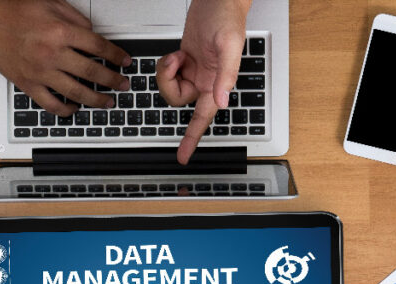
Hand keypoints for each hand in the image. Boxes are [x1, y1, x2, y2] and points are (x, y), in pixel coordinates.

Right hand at [0, 0, 129, 116]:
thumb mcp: (50, 3)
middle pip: (91, 72)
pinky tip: (75, 109)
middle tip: (123, 84)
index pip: (98, 46)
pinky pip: (51, 104)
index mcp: (60, 31)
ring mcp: (40, 72)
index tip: (125, 61)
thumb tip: (94, 35)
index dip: (116, 55)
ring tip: (108, 102)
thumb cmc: (15, 11)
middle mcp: (52, 53)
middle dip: (112, 80)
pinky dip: (65, 110)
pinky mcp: (28, 84)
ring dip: (96, 99)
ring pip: (76, 92)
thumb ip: (75, 19)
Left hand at [156, 0, 251, 163]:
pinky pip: (167, 73)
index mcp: (217, 84)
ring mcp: (193, 72)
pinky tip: (177, 52)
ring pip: (170, 87)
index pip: (203, 119)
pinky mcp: (184, 61)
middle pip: (177, 101)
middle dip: (168, 84)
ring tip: (177, 55)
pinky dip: (166, 63)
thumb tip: (221, 100)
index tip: (183, 156)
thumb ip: (226, 75)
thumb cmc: (228, 17)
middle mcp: (205, 82)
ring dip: (166, 72)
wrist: (219, 0)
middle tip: (174, 63)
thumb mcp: (229, 45)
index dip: (192, 138)